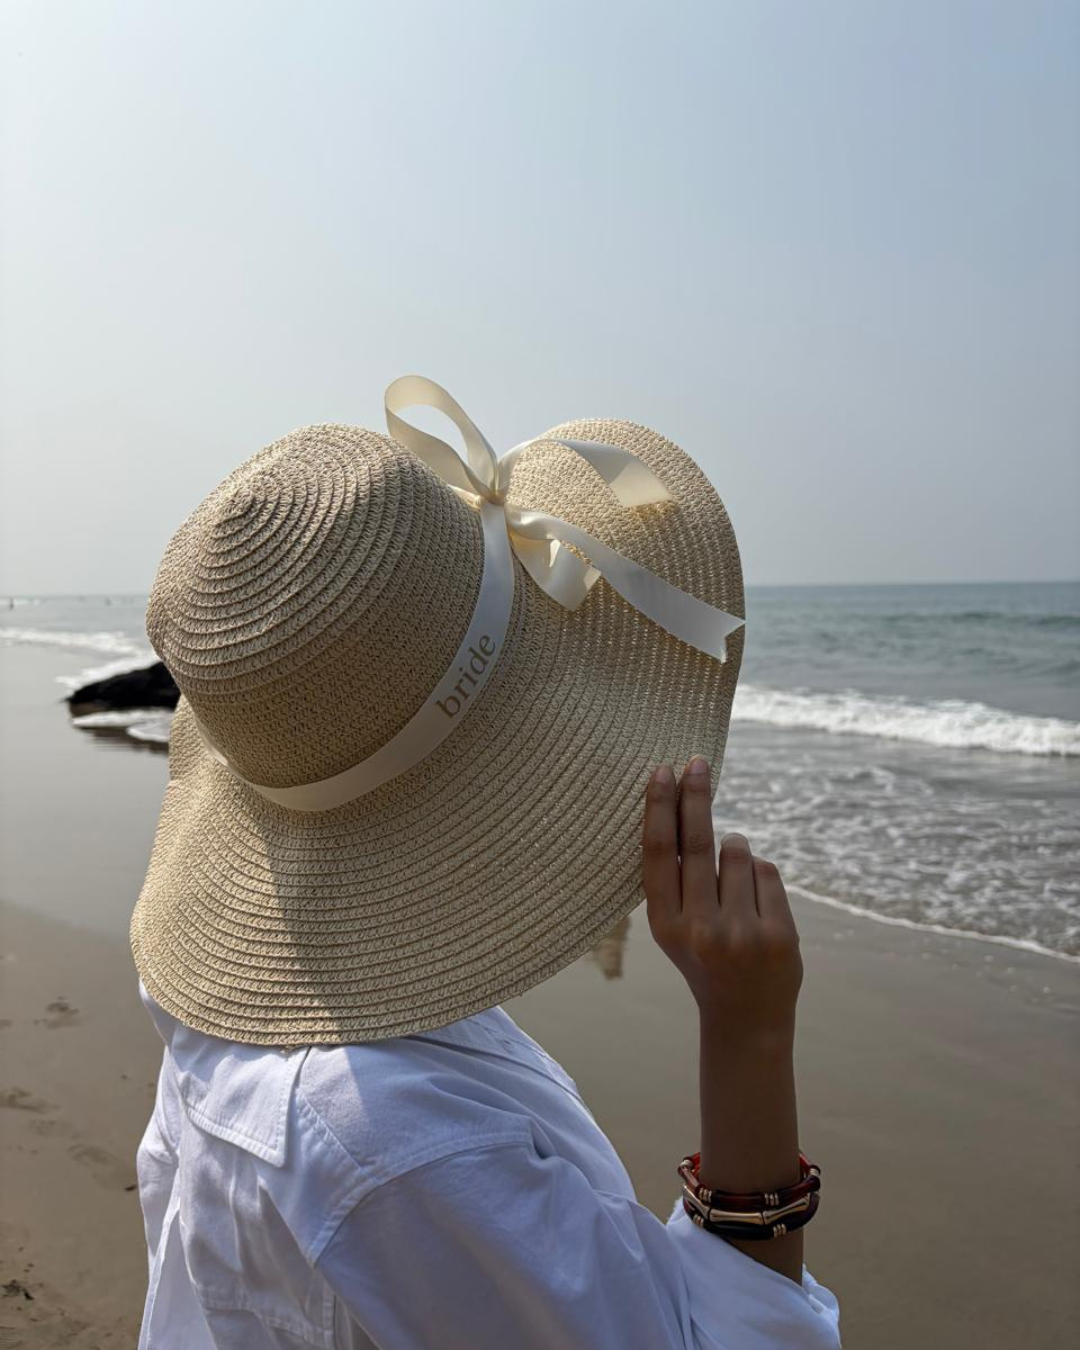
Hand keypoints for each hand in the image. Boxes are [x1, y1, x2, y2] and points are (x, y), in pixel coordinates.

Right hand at [641, 755, 802, 1037]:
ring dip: (736, 850)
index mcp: (665, 925)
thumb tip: (680, 805)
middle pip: (697, 842)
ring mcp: (741, 933)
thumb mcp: (676, 927)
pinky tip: (755, 904)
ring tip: (732, 881)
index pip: (659, 853)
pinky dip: (760, 875)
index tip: (663, 771)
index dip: (660, 807)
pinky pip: (767, 871)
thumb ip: (675, 880)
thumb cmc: (705, 957)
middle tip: (697, 762)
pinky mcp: (778, 935)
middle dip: (696, 796)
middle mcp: (700, 929)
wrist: (745, 1016)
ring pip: (739, 852)